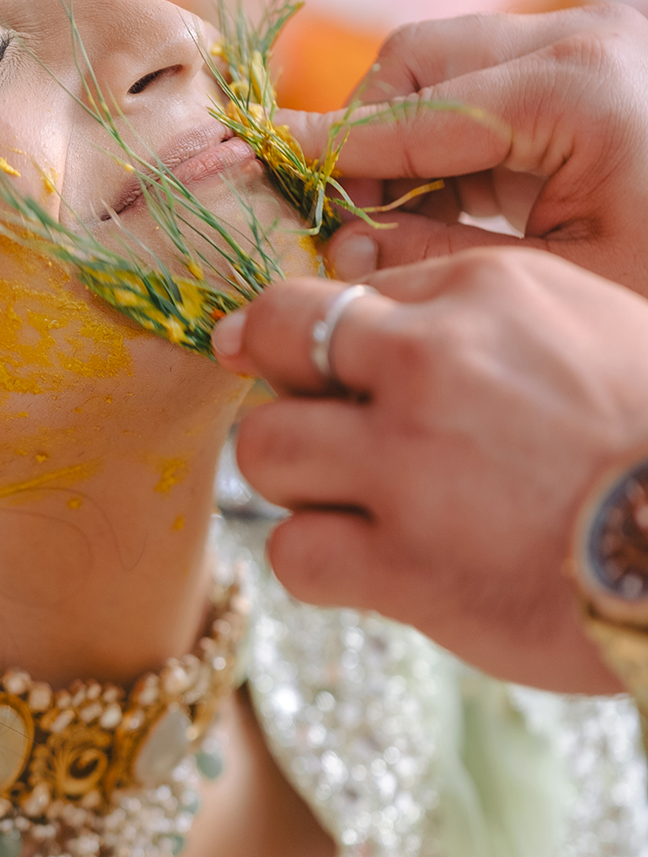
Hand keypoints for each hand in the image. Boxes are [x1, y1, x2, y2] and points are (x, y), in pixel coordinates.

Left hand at [213, 249, 647, 691]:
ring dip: (294, 479)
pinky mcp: (405, 565)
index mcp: (486, 288)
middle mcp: (432, 363)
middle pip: (275, 341)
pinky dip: (316, 562)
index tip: (345, 384)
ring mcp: (410, 464)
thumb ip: (489, 324)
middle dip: (288, 389)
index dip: (333, 346)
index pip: (345, 294)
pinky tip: (366, 568)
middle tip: (325, 435)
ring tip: (350, 505)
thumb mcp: (591, 330)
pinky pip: (292, 552)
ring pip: (265, 448)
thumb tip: (388, 339)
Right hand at [276, 6, 647, 295]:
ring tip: (394, 231)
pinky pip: (489, 85)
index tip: (258, 173)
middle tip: (339, 226)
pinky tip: (446, 213)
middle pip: (417, 59)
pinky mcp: (600, 65)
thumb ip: (437, 257)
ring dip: (405, 140)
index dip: (327, 152)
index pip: (409, 112)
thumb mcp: (559, 284)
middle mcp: (586, 40)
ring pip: (446, 64)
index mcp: (578, 91)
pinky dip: (451, 143)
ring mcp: (596, 43)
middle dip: (364, 136)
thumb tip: (340, 249)